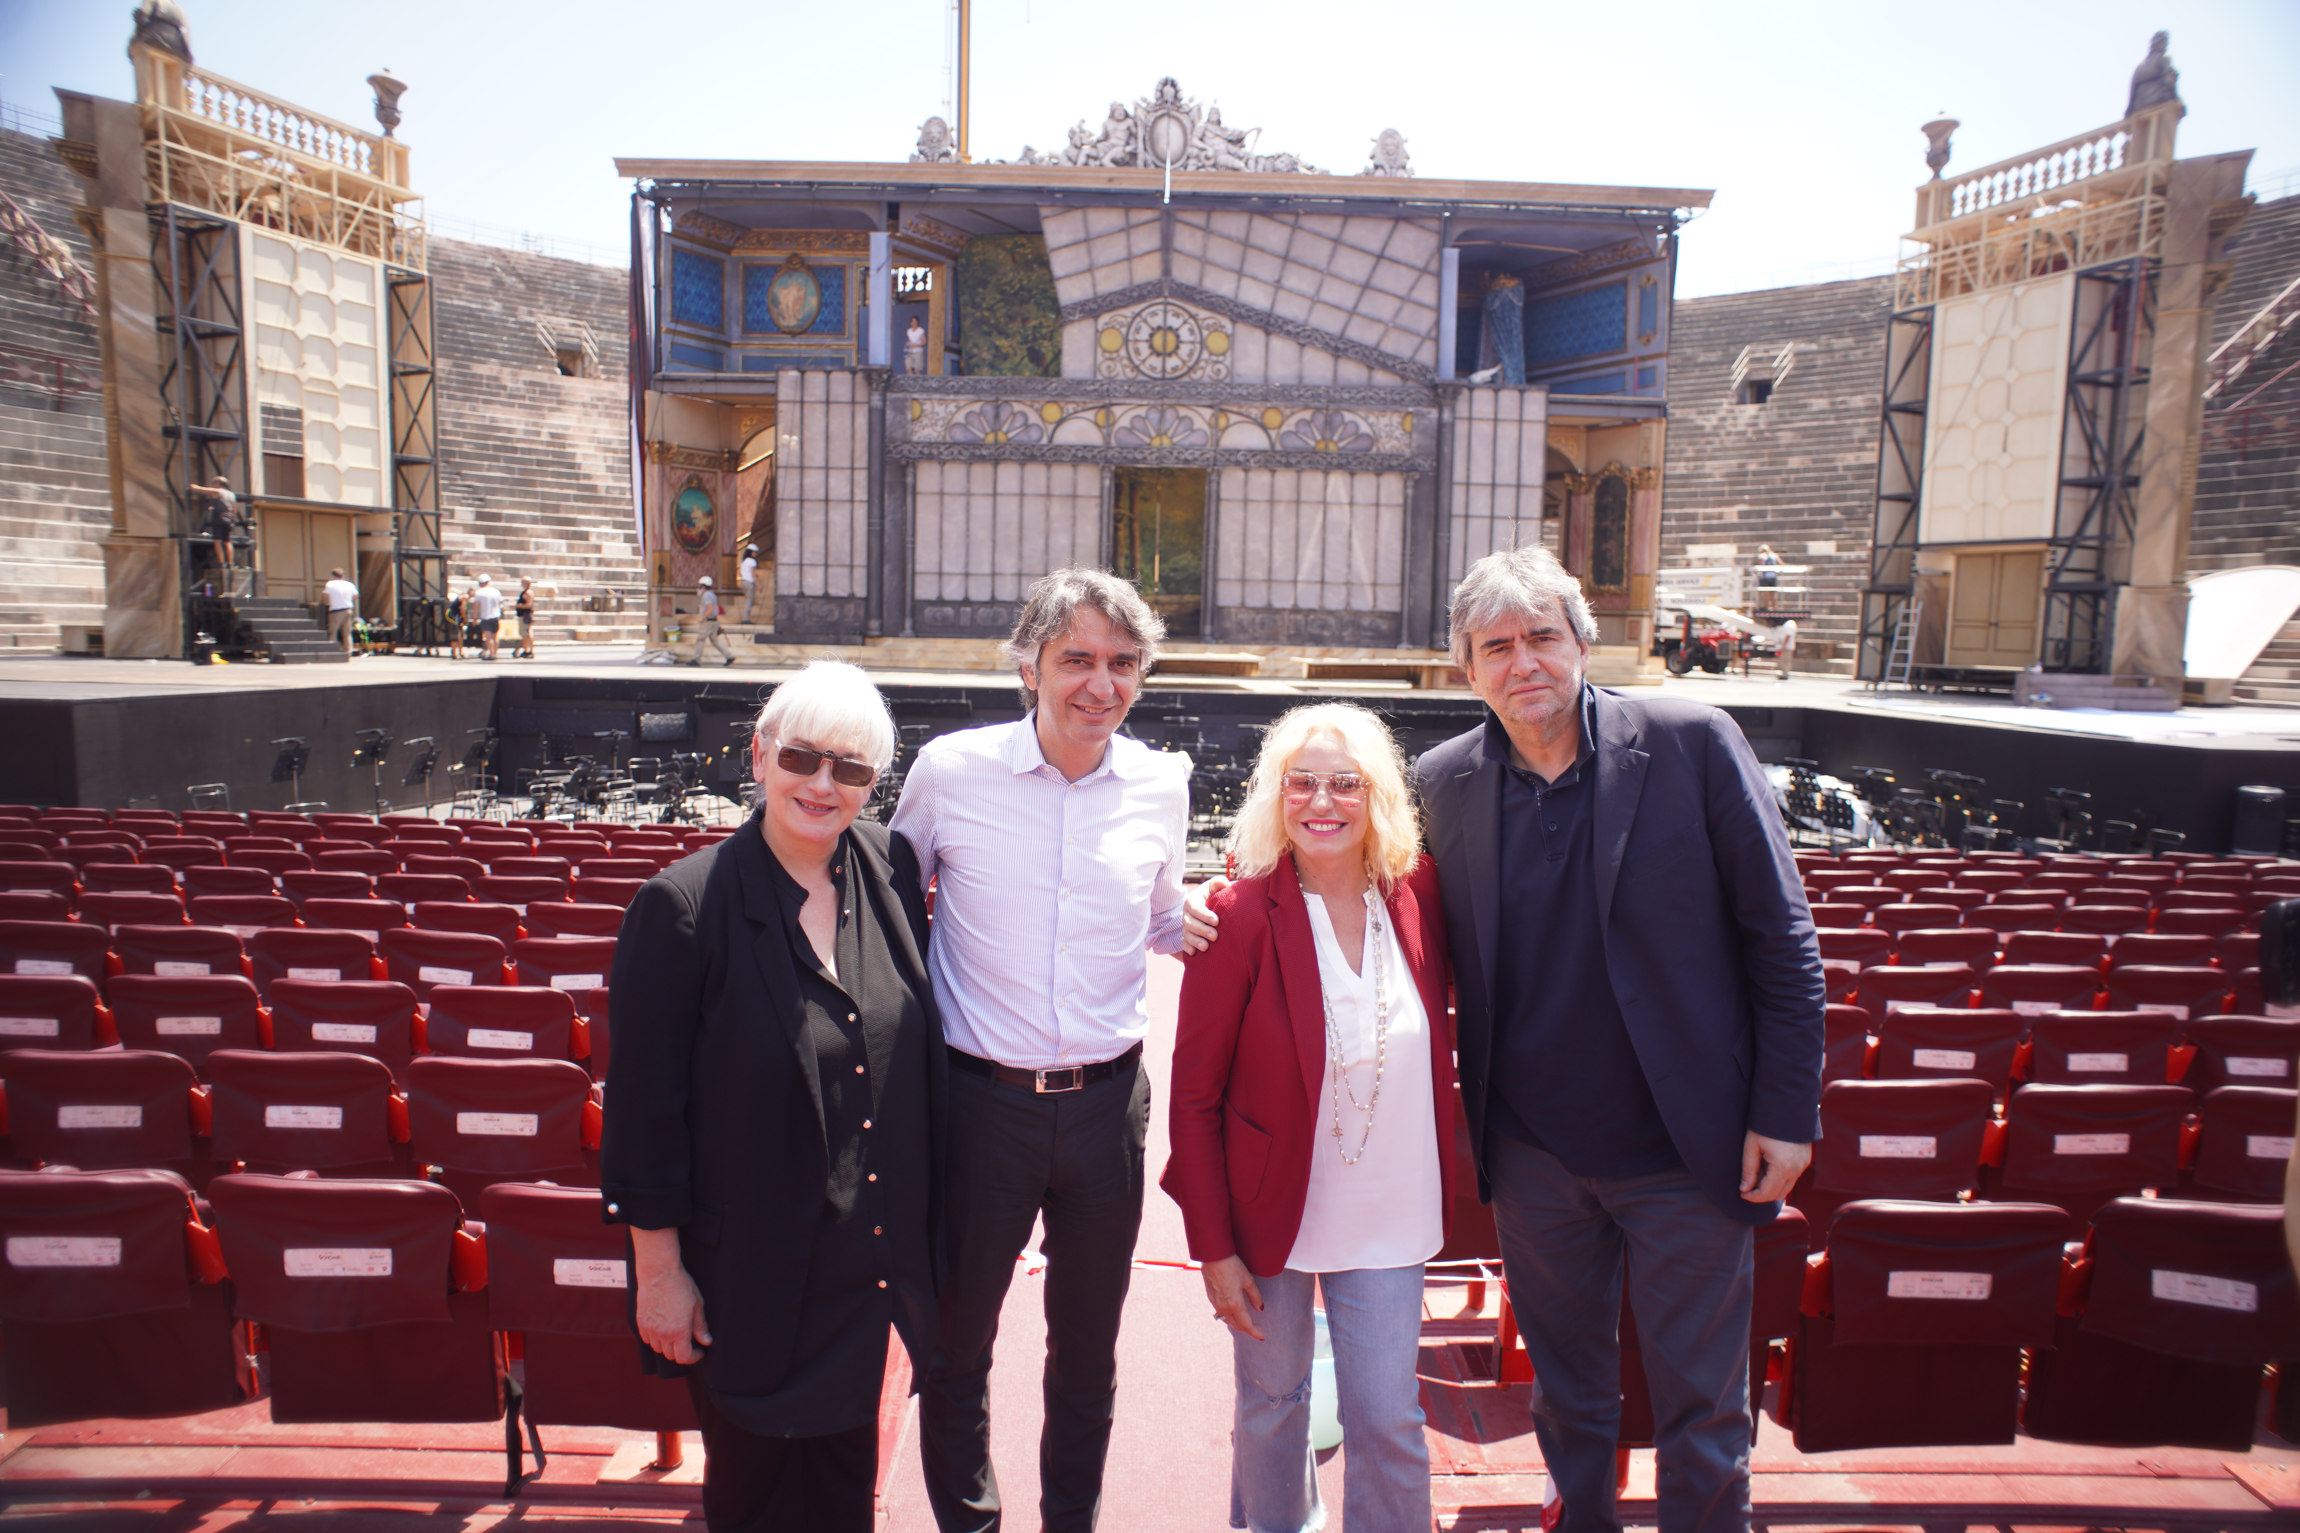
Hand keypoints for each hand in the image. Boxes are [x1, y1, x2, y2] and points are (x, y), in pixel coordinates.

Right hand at [632, 1233, 711, 1363]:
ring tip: (675, 1333)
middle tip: (688, 1340)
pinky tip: (662, 1328)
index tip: (699, 1351)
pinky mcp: (641, 1323)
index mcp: (679, 1331)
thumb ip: (700, 1326)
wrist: (659, 1272)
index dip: (694, 1357)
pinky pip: (647, 1339)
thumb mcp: (697, 1305)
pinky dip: (655, 1339)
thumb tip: (706, 1341)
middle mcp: (663, 1334)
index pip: (684, 1357)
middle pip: (671, 1355)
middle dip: (681, 1351)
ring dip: (667, 1346)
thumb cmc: (680, 1285)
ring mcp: (650, 1329)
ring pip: (658, 1349)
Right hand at [1182, 875, 1229, 954]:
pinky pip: (1184, 945)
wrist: (1214, 909)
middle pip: (1190, 923)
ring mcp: (1186, 928)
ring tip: (1206, 947)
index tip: (1217, 921)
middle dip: (1202, 930)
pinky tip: (1194, 953)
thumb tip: (1221, 883)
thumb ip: (1218, 883)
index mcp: (1193, 901)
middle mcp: (1187, 915)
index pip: (1195, 908)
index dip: (1204, 915)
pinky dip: (1188, 949)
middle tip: (1215, 936)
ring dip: (1195, 941)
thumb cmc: (1216, 896)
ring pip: (1187, 935)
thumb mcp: (1216, 887)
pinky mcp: (1187, 939)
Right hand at [1201, 1254, 1265, 1339]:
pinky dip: (1230, 1317)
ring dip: (1238, 1325)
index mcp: (1235, 1304)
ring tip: (1247, 1323)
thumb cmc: (1231, 1266)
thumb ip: (1255, 1296)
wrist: (1212, 1257)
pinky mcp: (1211, 1298)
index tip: (1262, 1336)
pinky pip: (1221, 1314)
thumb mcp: (1248, 1280)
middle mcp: (1224, 1307)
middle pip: (1237, 1326)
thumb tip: (1260, 1309)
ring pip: (1228, 1321)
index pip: (1246, 1325)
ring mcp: (1216, 1304)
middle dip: (1247, 1330)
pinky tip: (1234, 1313)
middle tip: (1257, 1330)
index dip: (1255, 1333)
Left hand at [1740, 1131, 1809, 1202]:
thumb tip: (1744, 1189)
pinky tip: (1767, 1169)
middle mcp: (1797, 1169)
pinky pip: (1792, 1177)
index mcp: (1782, 1167)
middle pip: (1779, 1194)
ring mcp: (1803, 1165)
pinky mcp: (1805, 1160)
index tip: (1742, 1193)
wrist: (1786, 1106)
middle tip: (1747, 1188)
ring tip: (1756, 1176)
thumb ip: (1748, 1170)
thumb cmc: (1765, 1124)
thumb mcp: (1751, 1146)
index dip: (1753, 1197)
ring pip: (1787, 1187)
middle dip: (1762, 1194)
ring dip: (1771, 1187)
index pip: (1767, 1193)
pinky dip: (1780, 1179)